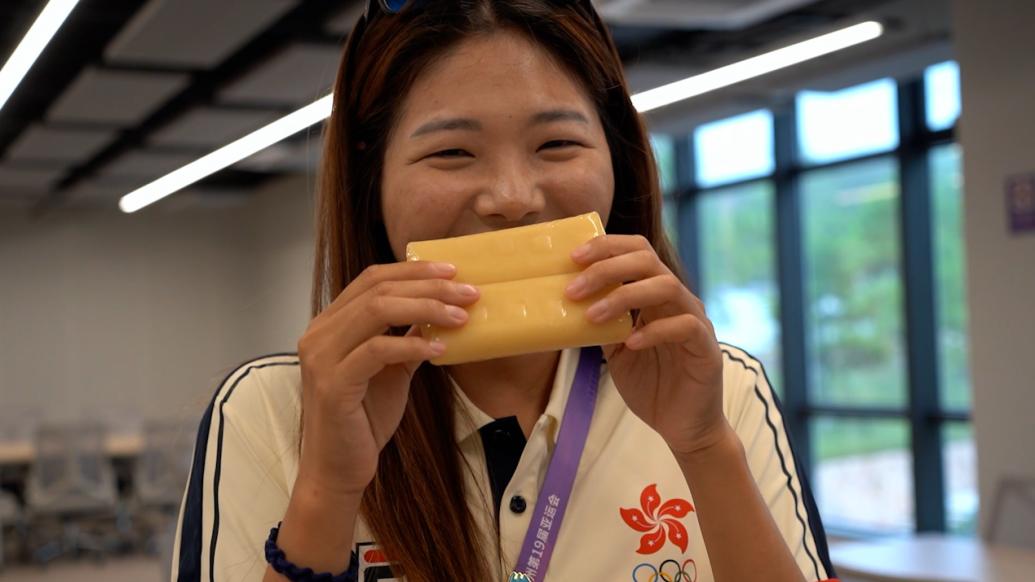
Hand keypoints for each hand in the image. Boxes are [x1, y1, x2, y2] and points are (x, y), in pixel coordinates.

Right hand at [295, 261, 479, 495]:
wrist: (338, 470)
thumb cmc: (362, 421)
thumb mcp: (391, 371)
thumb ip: (406, 338)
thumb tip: (441, 313)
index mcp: (330, 324)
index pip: (372, 278)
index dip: (413, 270)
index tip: (453, 271)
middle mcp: (319, 333)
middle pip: (378, 288)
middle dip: (429, 286)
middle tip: (468, 292)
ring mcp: (322, 357)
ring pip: (377, 310)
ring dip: (426, 309)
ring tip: (461, 317)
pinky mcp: (333, 383)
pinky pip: (377, 350)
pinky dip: (412, 345)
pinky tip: (440, 349)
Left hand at [565, 234, 727, 455]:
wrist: (683, 427)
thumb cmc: (651, 385)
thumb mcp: (615, 350)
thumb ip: (601, 326)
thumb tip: (565, 306)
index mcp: (656, 295)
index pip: (637, 251)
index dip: (606, 247)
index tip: (573, 258)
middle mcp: (677, 300)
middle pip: (648, 260)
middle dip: (607, 267)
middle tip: (574, 288)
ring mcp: (695, 321)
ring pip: (666, 286)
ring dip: (624, 296)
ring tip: (593, 315)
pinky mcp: (706, 347)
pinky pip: (684, 326)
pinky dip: (654, 331)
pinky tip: (630, 343)